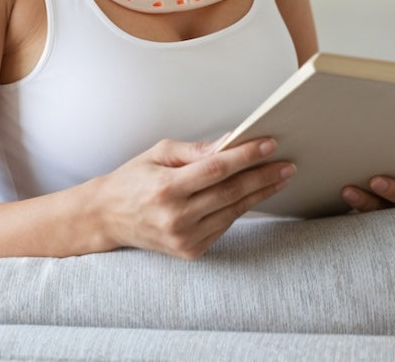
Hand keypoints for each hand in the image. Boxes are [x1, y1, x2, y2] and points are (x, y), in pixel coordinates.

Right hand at [93, 136, 294, 258]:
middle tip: (287, 164)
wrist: (108, 218)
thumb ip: (195, 150)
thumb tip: (229, 142)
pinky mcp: (190, 251)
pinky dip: (240, 209)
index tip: (269, 144)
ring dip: (259, 194)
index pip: (215, 169)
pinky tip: (255, 194)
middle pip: (230, 192)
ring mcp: (184, 238)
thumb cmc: (134, 179)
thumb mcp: (159, 153)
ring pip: (232, 211)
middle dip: (262, 176)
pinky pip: (223, 226)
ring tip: (279, 177)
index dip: (245, 156)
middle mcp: (176, 216)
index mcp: (166, 188)